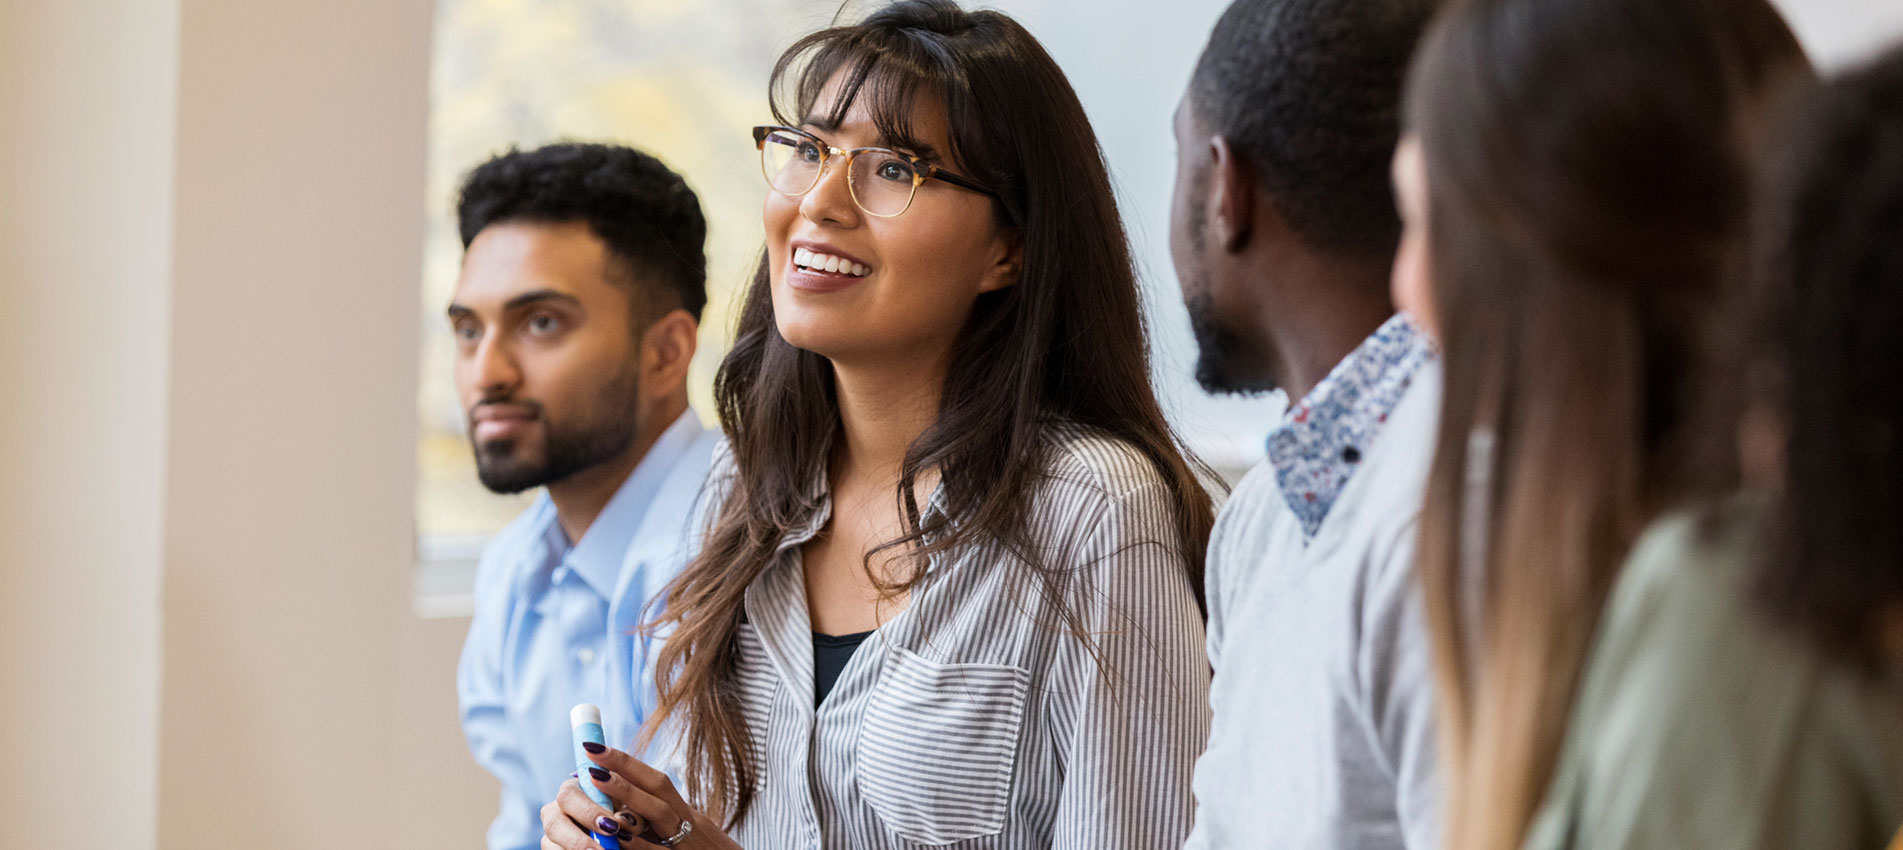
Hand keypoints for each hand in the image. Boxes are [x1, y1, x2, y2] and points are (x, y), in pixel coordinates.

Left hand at [538, 743, 739, 849]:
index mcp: (688, 817)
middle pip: (658, 790)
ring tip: (597, 783)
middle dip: (623, 771)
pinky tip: (619, 841)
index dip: (626, 763)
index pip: (657, 782)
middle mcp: (692, 825)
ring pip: (660, 815)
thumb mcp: (691, 840)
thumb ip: (664, 826)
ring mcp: (690, 844)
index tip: (595, 748)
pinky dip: (641, 847)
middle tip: (590, 757)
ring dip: (629, 797)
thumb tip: (626, 810)